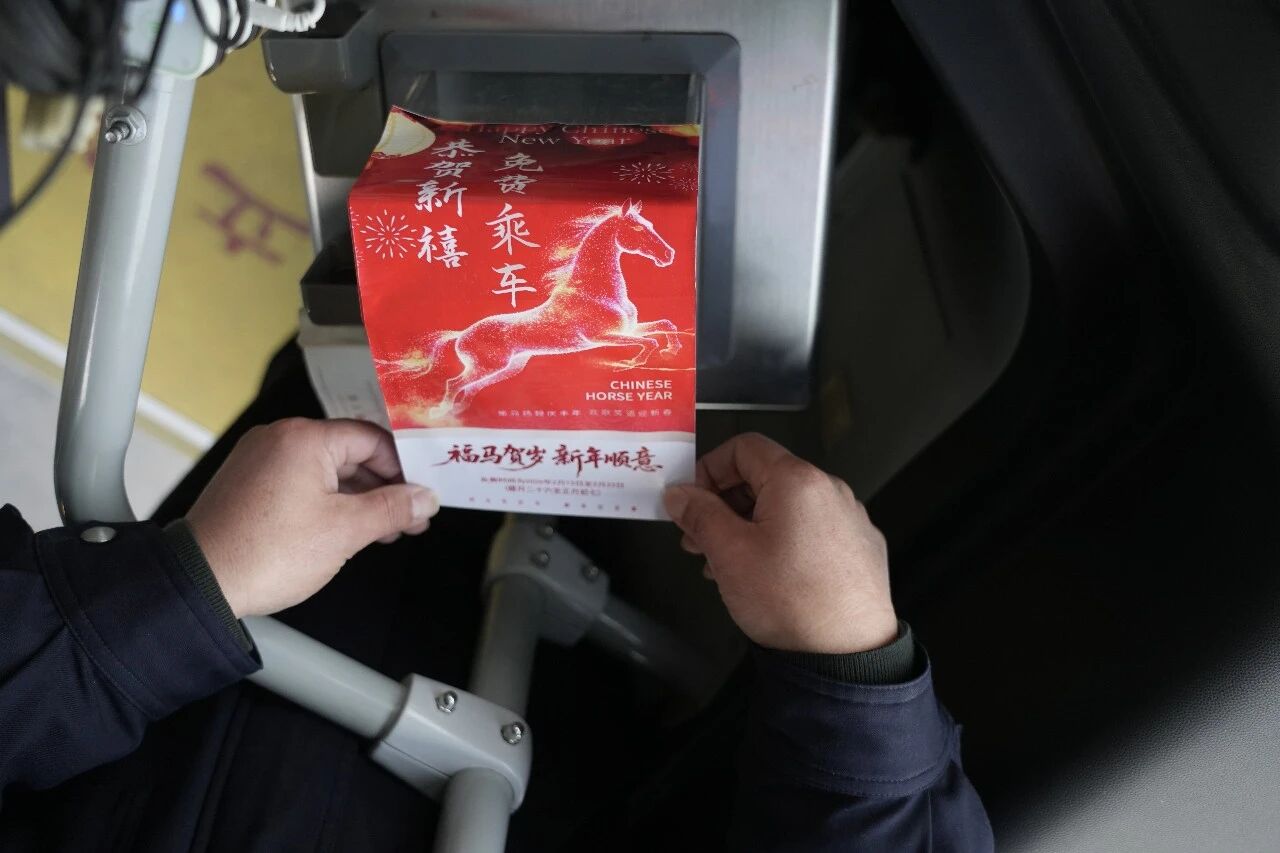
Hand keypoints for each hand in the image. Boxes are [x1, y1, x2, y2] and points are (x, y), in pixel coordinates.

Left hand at [185, 418, 438, 617]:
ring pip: (326, 471)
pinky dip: (328, 502)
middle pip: (350, 454)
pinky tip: (346, 529)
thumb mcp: (345, 531)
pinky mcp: (249, 484)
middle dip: (384, 488)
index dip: (403, 468)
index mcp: (303, 438)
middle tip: (409, 518)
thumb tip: (424, 498)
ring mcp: (260, 460)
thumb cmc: (265, 554)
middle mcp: (279, 439)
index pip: (372, 439)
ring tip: (383, 531)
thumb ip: (392, 509)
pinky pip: (301, 483)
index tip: (422, 494)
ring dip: (358, 499)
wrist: (200, 585)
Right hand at [663, 433, 896, 654]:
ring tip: (727, 565)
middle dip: (725, 504)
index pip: (744, 447)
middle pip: (766, 477)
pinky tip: (766, 577)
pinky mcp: (860, 548)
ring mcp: (849, 518)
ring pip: (787, 508)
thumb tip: (679, 494)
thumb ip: (699, 514)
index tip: (692, 500)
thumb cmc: (790, 602)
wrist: (847, 655)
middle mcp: (830, 490)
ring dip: (750, 527)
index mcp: (797, 480)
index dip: (709, 468)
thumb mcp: (729, 553)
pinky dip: (782, 542)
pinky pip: (812, 531)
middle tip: (698, 538)